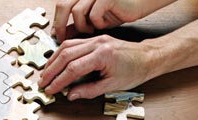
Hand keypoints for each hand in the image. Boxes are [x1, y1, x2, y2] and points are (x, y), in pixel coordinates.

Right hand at [38, 35, 156, 99]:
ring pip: (66, 47)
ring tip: (45, 74)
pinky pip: (72, 44)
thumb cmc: (134, 71)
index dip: (59, 81)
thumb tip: (70, 95)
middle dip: (51, 71)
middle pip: (65, 55)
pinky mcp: (94, 39)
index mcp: (102, 55)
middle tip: (42, 83)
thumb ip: (89, 91)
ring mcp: (95, 39)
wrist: (147, 57)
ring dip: (53, 61)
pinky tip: (55, 63)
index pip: (73, 68)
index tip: (50, 90)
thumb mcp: (112, 86)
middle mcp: (97, 44)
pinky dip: (60, 54)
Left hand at [52, 0, 175, 42]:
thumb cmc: (119, 11)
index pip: (61, 6)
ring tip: (90, 31)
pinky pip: (94, 13)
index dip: (56, 21)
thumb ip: (77, 25)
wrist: (143, 3)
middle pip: (64, 4)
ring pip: (77, 10)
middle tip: (61, 38)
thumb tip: (60, 35)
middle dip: (59, 24)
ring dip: (81, 25)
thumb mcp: (93, 20)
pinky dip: (96, 22)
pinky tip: (101, 26)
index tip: (54, 36)